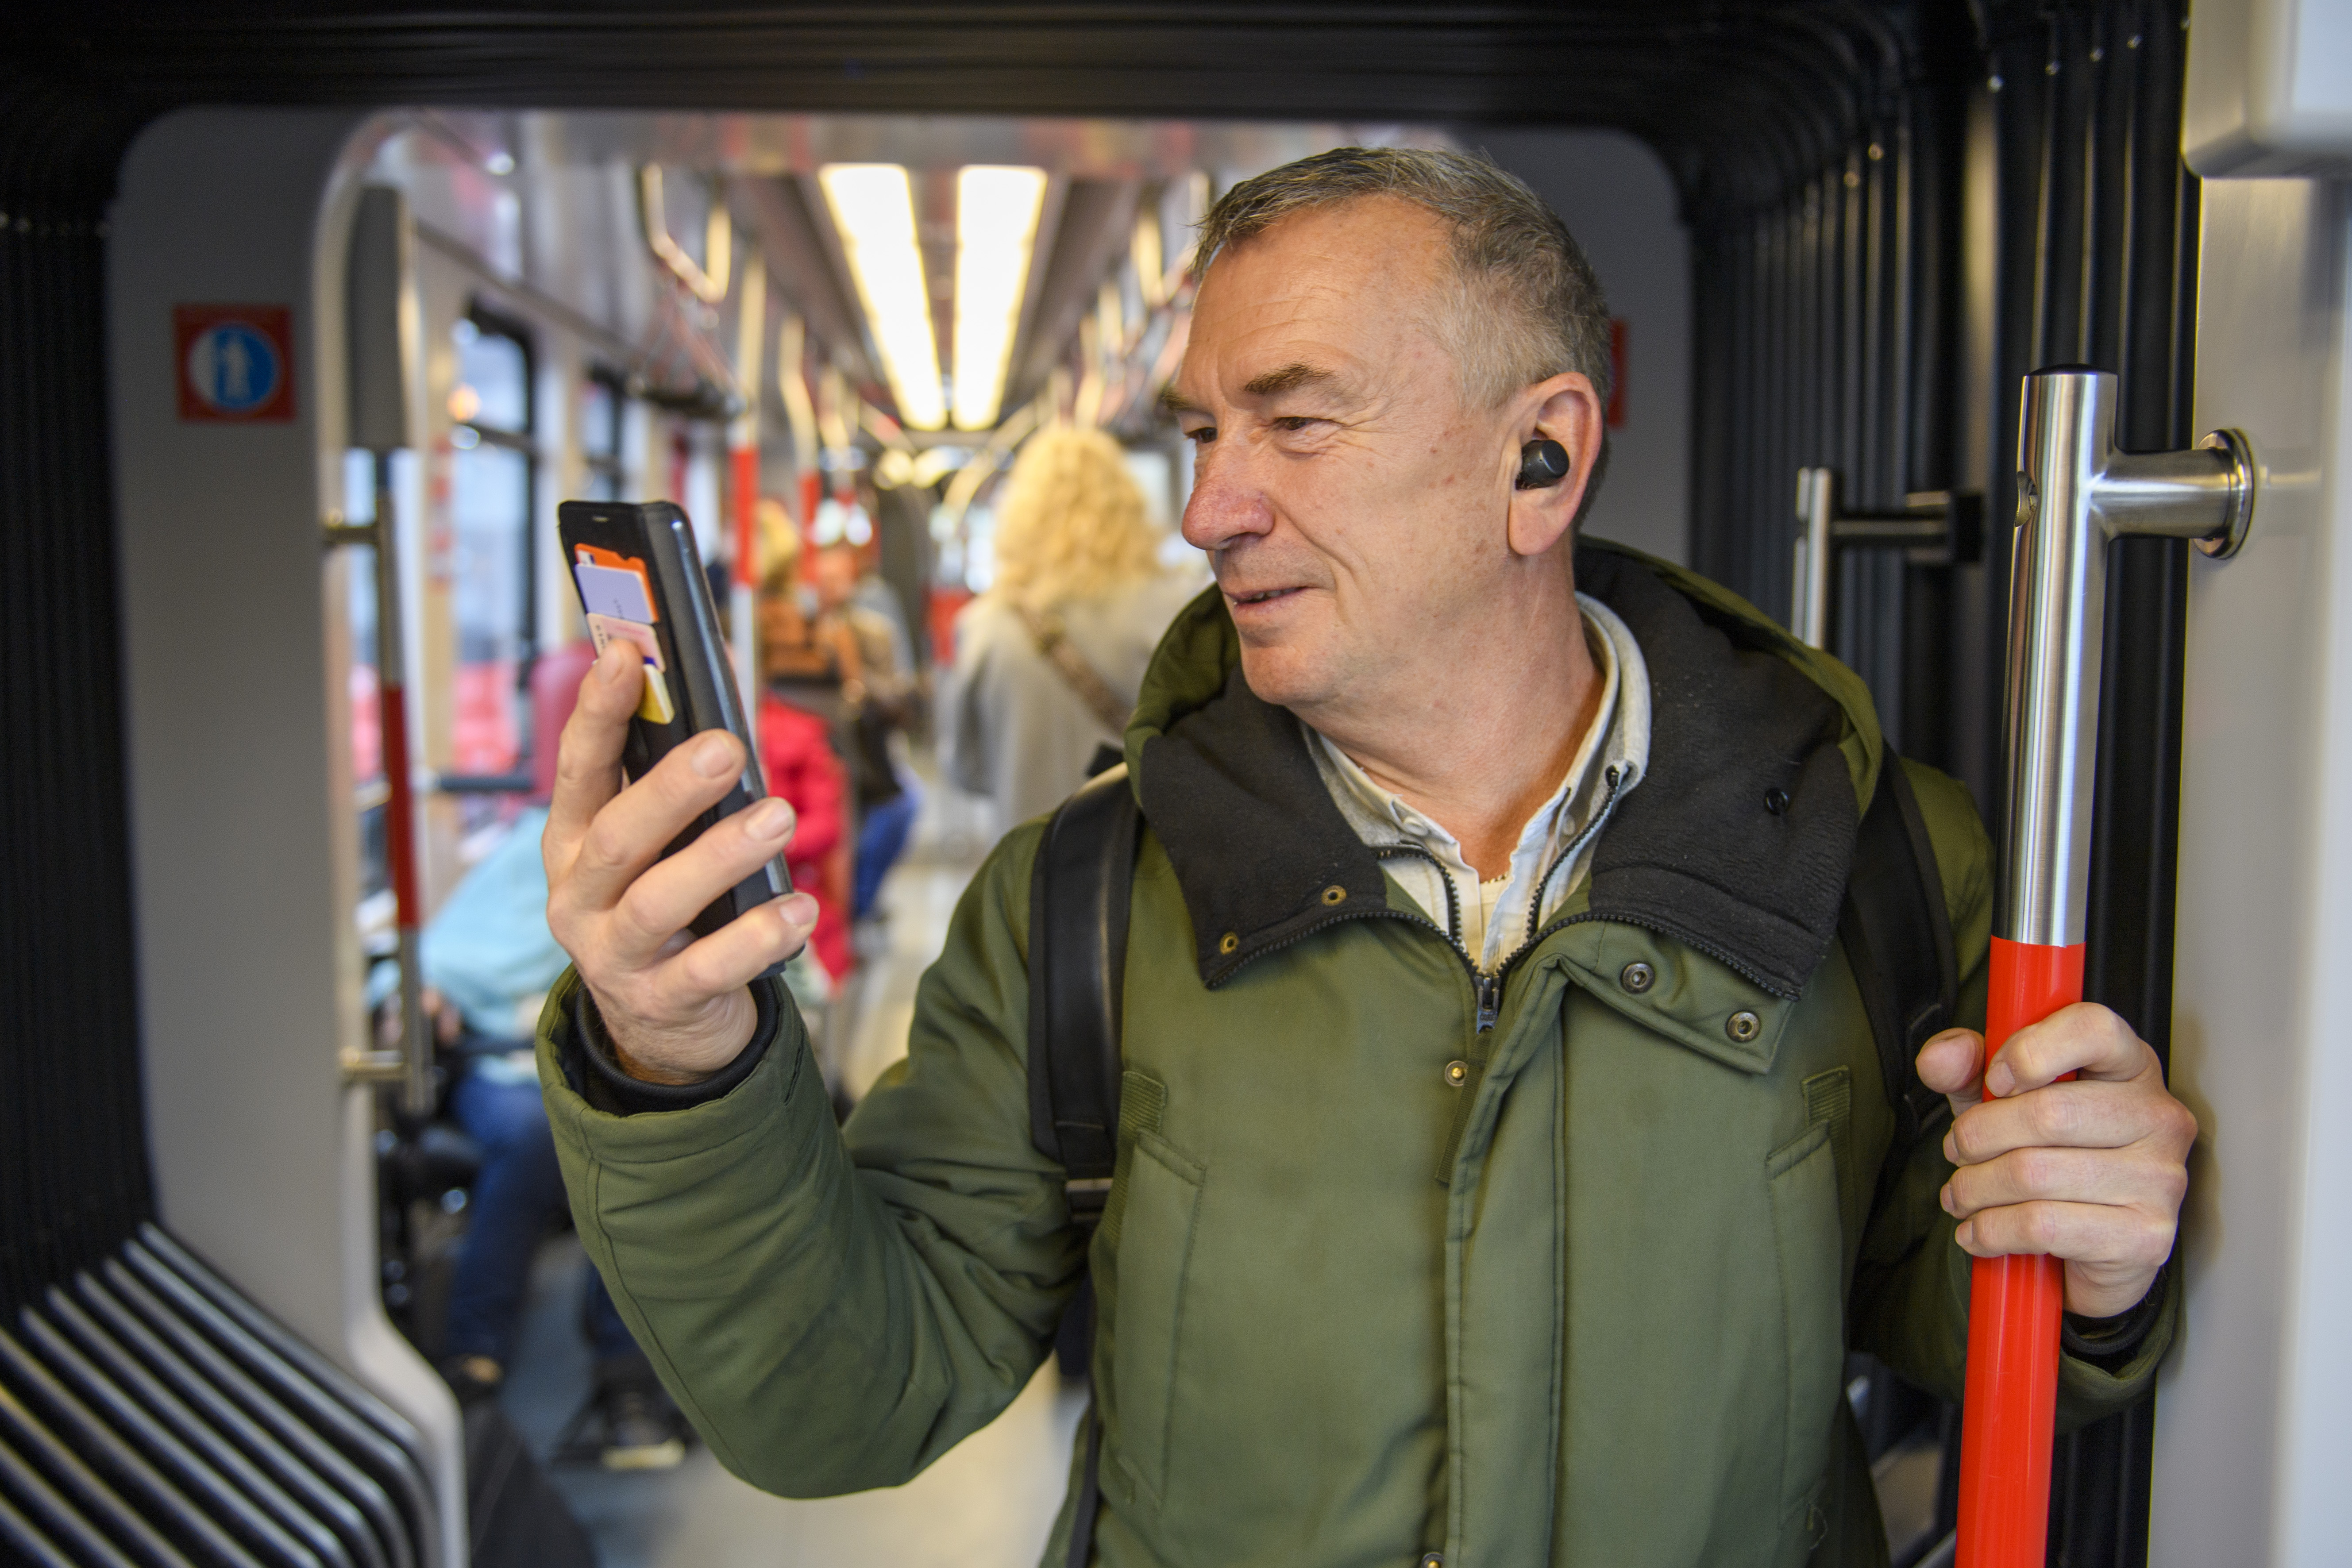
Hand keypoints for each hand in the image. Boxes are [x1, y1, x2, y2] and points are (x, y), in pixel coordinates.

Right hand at [543, 641, 819, 1084]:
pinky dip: (756, 937)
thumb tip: (725, 699)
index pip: (578, 769)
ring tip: (777, 819)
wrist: (659, 1026)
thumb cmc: (669, 909)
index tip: (623, 655)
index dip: (597, 711)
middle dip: (672, 788)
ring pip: (657, 901)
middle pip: (618, 836)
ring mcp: (612, 955)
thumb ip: (678, 784)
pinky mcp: (658, 1001)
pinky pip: (707, 968)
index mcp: (573, 844)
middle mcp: (579, 897)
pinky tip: (797, 911)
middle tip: (727, 747)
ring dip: (721, 856)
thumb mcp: (659, 848)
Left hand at [1915, 1004, 2196, 1318]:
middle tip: (1958, 1151)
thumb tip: (1942, 1056)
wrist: (2090, 1249)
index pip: (2092, 1028)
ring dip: (1974, 1188)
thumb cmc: (2050, 1156)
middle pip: (2047, 1112)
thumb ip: (1966, 1068)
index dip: (2030, 1050)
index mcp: (2129, 1066)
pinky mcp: (2145, 1237)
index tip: (1994, 1081)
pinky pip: (2041, 1225)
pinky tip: (1978, 1232)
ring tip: (1962, 1195)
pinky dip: (1991, 1230)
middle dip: (1977, 1136)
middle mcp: (2158, 1117)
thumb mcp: (2000, 1100)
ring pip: (2033, 1174)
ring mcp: (2160, 1179)